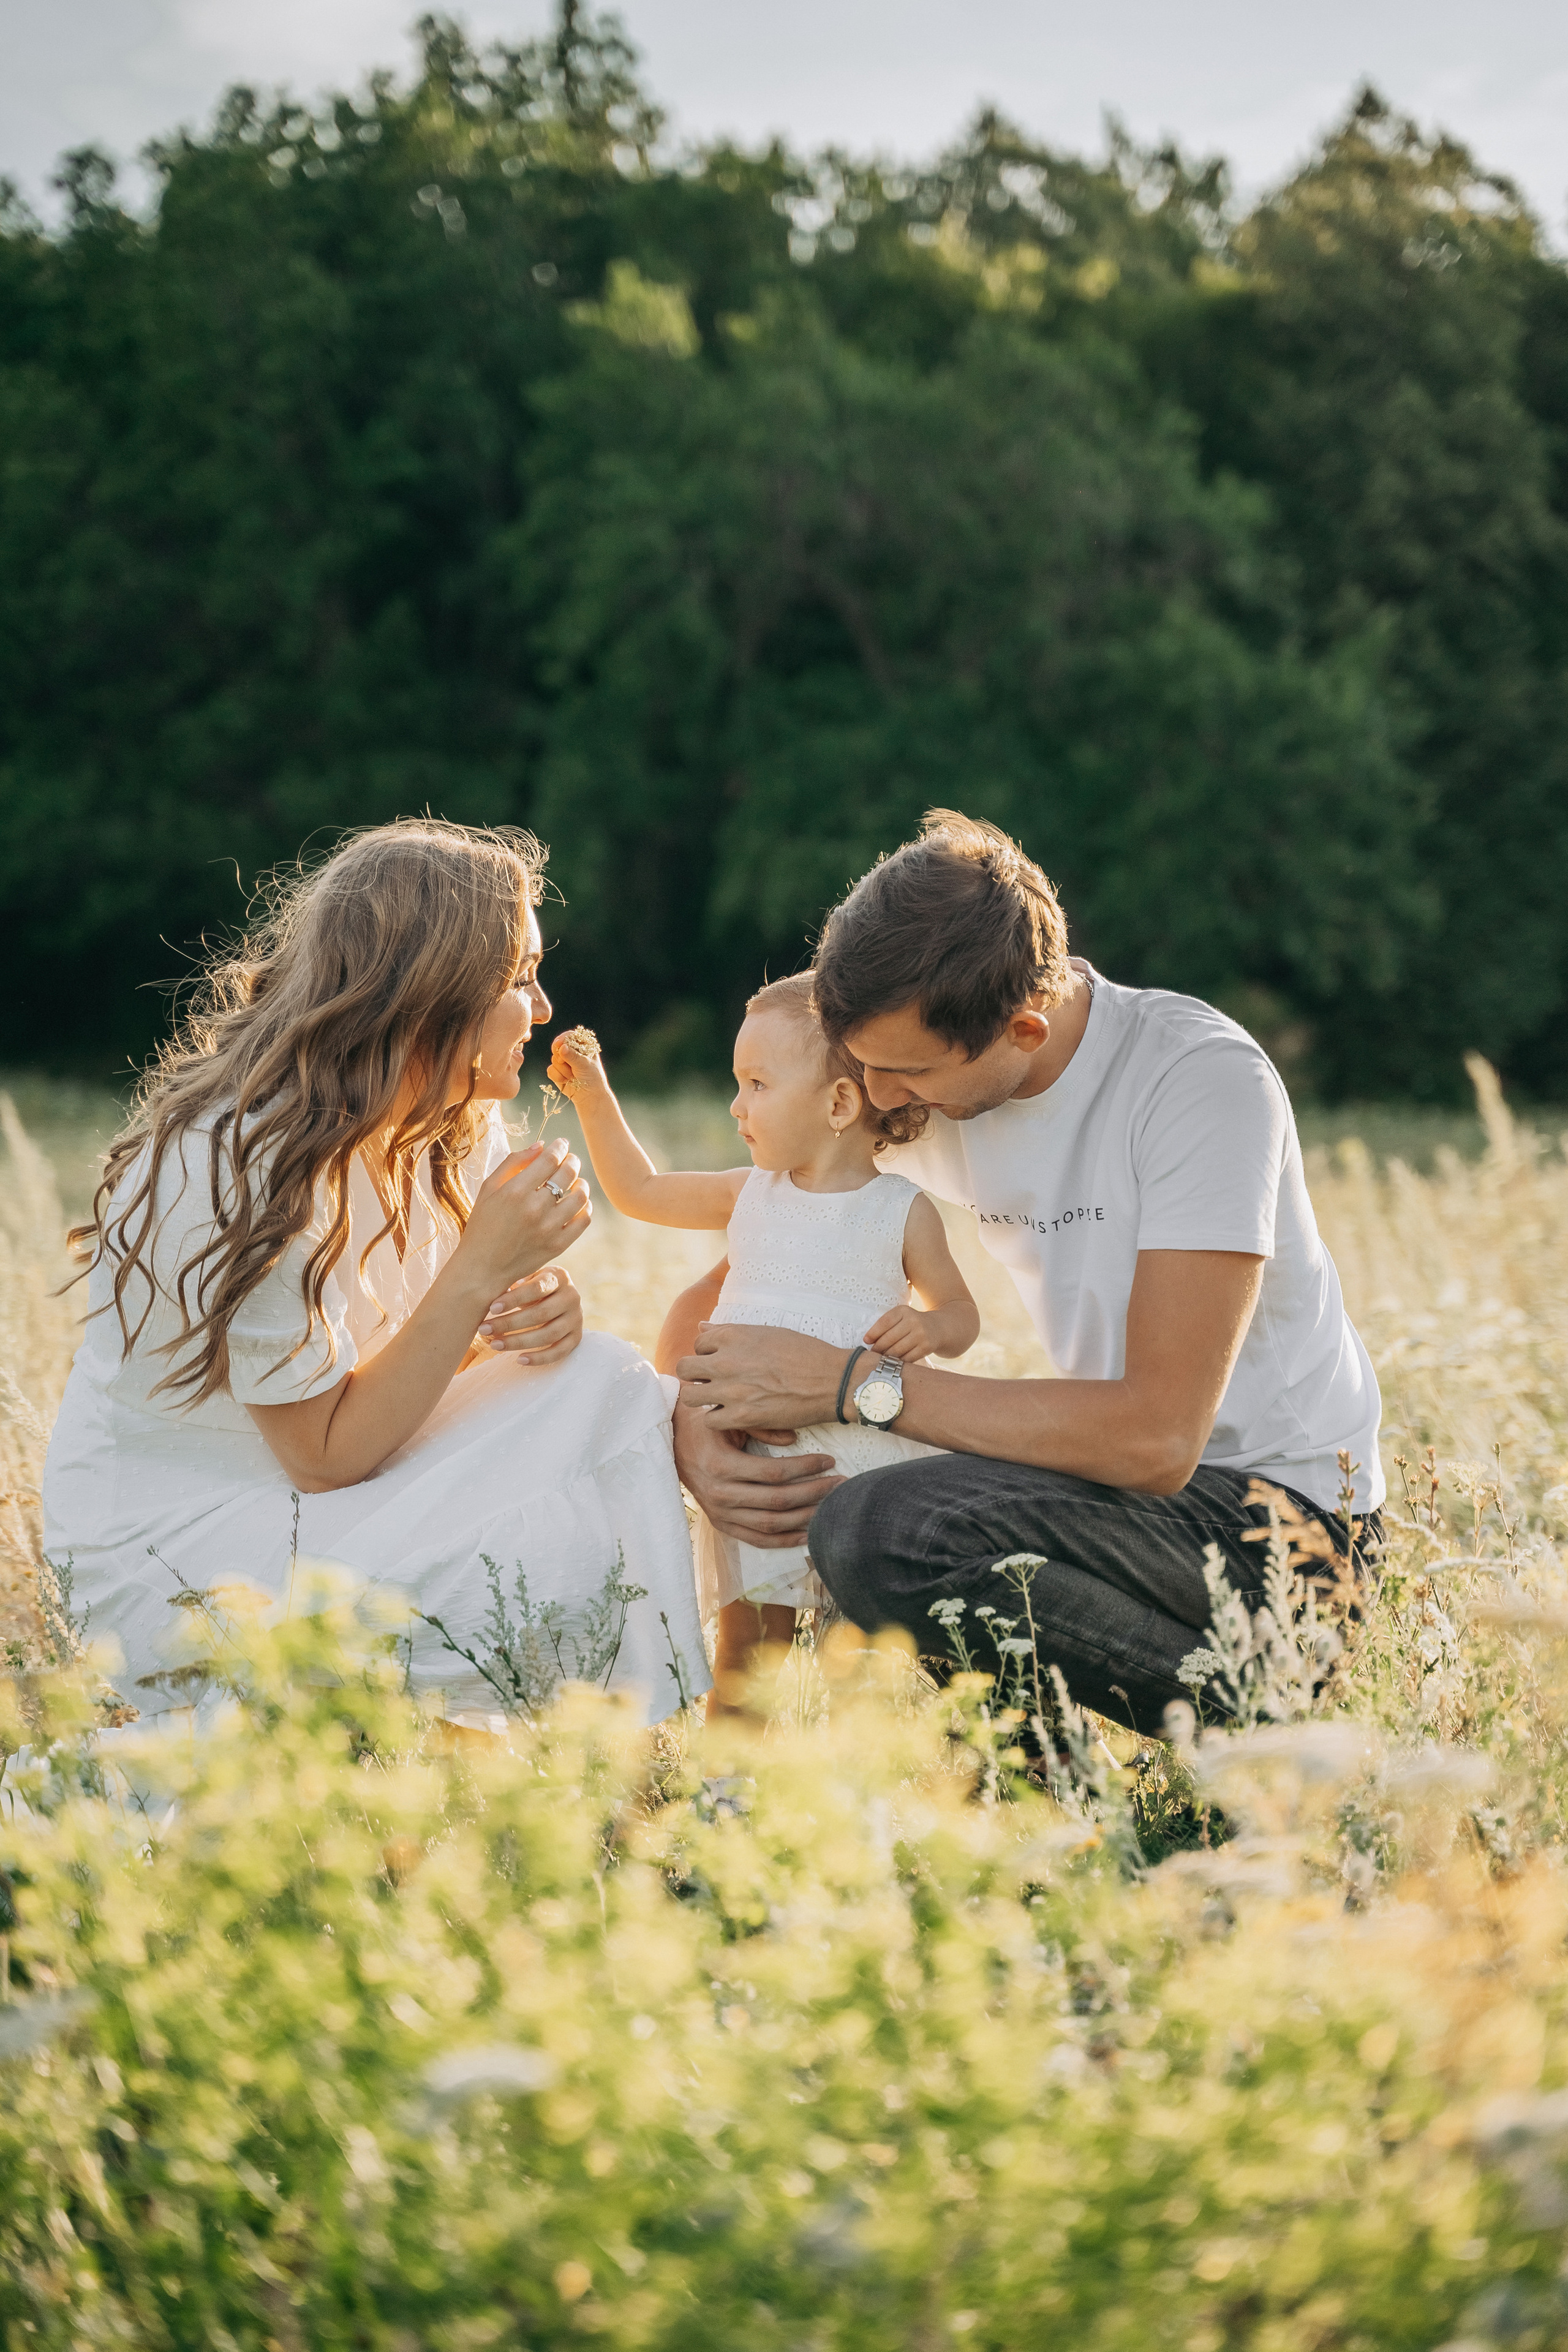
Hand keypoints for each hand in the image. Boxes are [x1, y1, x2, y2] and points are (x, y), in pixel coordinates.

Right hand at [458, 1140, 590, 1300]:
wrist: (482, 1267)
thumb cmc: (483, 1224)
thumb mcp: (489, 1188)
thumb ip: (513, 1162)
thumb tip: (541, 1145)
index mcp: (515, 1191)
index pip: (550, 1158)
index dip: (560, 1147)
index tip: (561, 1144)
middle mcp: (534, 1208)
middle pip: (568, 1173)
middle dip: (572, 1161)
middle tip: (570, 1160)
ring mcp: (548, 1228)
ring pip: (580, 1196)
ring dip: (582, 1183)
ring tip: (576, 1182)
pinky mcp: (558, 1245)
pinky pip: (583, 1220)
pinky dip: (585, 1207)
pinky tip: (577, 1203)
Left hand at [478, 1266, 583, 1365]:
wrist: (557, 1296)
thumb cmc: (532, 1286)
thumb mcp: (526, 1277)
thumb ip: (514, 1281)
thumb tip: (492, 1291)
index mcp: (559, 1277)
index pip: (537, 1288)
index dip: (514, 1299)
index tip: (492, 1308)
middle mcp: (572, 1297)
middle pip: (541, 1314)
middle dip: (510, 1323)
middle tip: (485, 1329)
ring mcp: (576, 1319)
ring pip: (549, 1335)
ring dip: (519, 1341)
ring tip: (495, 1345)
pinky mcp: (576, 1337)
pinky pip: (559, 1352)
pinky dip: (539, 1358)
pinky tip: (519, 1359)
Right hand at [548, 1033, 609, 1103]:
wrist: (589, 1096)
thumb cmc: (592, 1078)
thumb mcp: (585, 1065)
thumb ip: (573, 1056)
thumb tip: (562, 1047)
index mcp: (583, 1045)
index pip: (570, 1036)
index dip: (562, 1039)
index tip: (558, 1044)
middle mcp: (572, 1051)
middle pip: (558, 1046)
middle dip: (560, 1056)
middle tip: (564, 1063)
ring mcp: (564, 1061)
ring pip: (554, 1059)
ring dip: (563, 1070)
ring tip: (573, 1076)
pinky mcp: (557, 1071)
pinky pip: (550, 1070)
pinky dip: (558, 1077)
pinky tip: (567, 1081)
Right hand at [673, 1403, 840, 1547]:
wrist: (669, 1445)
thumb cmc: (702, 1425)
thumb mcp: (728, 1417)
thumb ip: (760, 1425)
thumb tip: (793, 1439)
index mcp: (722, 1466)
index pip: (774, 1473)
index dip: (806, 1468)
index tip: (829, 1460)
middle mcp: (720, 1495)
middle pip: (778, 1501)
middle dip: (814, 1493)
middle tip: (840, 1483)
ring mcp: (721, 1514)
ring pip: (771, 1525)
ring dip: (805, 1517)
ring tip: (832, 1506)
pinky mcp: (722, 1524)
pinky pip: (758, 1540)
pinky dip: (784, 1540)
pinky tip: (808, 1534)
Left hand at [677, 1322, 844, 1431]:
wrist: (834, 1381)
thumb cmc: (806, 1353)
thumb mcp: (767, 1332)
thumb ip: (730, 1332)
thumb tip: (701, 1326)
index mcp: (734, 1335)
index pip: (698, 1343)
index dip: (708, 1354)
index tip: (721, 1363)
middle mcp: (727, 1360)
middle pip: (684, 1368)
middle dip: (695, 1375)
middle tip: (713, 1382)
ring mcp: (732, 1389)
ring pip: (690, 1396)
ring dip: (702, 1399)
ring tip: (718, 1401)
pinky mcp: (742, 1415)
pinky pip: (709, 1421)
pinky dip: (719, 1420)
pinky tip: (733, 1416)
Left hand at [862, 1305, 934, 1361]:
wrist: (937, 1328)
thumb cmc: (912, 1323)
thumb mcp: (901, 1316)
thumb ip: (886, 1324)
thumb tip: (869, 1340)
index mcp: (904, 1311)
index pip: (885, 1322)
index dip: (873, 1333)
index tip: (866, 1340)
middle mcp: (913, 1321)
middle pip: (889, 1338)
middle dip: (878, 1347)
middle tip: (873, 1352)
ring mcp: (921, 1335)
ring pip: (897, 1350)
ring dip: (886, 1356)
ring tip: (881, 1358)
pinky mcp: (926, 1347)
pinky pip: (907, 1358)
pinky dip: (898, 1361)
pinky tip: (894, 1361)